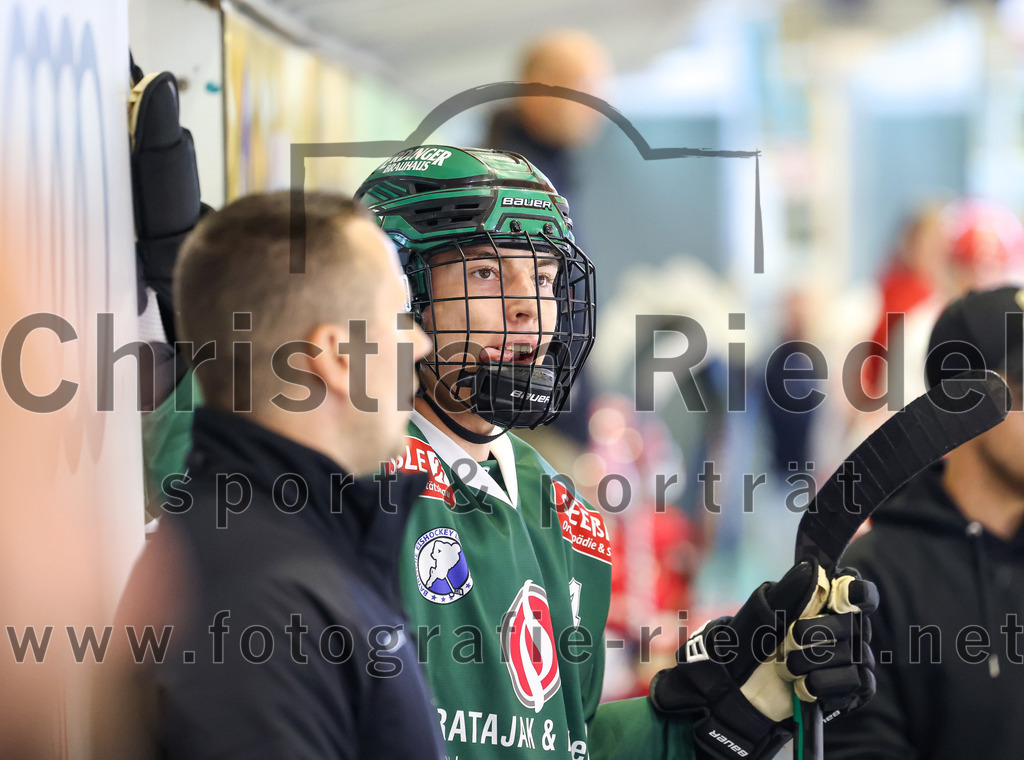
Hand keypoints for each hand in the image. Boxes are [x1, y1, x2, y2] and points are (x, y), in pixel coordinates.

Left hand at [649, 561, 877, 759]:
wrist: (742, 688)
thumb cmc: (754, 644)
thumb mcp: (763, 613)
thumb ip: (789, 591)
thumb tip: (812, 567)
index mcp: (827, 605)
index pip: (859, 593)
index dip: (856, 593)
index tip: (840, 599)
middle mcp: (847, 630)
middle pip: (853, 624)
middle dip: (814, 633)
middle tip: (789, 640)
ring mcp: (852, 659)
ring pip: (851, 655)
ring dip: (810, 661)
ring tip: (786, 667)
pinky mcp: (852, 689)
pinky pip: (854, 682)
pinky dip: (822, 684)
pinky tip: (802, 686)